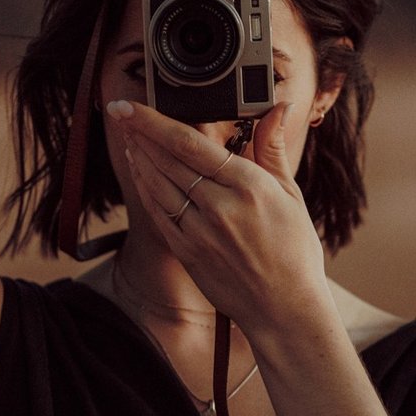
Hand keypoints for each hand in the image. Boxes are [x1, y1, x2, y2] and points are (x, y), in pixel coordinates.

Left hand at [104, 96, 329, 334]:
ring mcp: (200, 232)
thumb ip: (272, 148)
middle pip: (166, 160)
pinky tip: (141, 172)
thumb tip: (277, 108)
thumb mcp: (290, 194)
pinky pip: (159, 213)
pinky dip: (145, 189)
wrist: (284, 308)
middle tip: (121, 114)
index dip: (153, 121)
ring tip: (128, 138)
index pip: (190, 143)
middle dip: (138, 133)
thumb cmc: (294, 251)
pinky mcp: (188, 252)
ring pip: (157, 185)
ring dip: (138, 158)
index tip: (130, 107)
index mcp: (249, 186)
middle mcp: (220, 207)